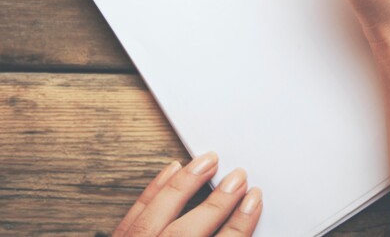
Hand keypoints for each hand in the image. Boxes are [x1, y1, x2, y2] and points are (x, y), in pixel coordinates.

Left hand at [114, 153, 261, 236]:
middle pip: (188, 229)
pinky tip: (170, 170)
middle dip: (217, 201)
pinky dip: (154, 189)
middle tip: (238, 176)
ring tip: (208, 160)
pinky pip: (134, 212)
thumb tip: (239, 222)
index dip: (240, 224)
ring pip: (159, 212)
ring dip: (187, 183)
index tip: (254, 201)